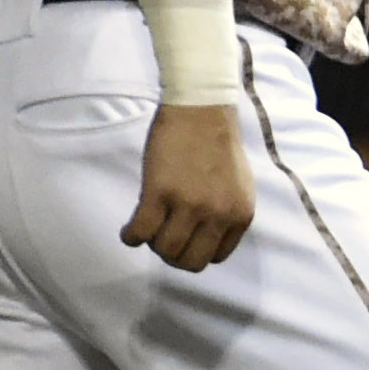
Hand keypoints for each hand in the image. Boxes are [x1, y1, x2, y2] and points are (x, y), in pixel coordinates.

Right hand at [124, 103, 251, 269]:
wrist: (201, 108)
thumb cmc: (218, 143)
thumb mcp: (239, 185)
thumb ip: (228, 213)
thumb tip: (208, 237)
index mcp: (239, 214)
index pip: (216, 257)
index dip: (196, 250)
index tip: (185, 238)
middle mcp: (217, 214)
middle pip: (190, 261)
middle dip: (174, 255)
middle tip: (163, 237)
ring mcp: (188, 204)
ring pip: (165, 249)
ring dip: (153, 244)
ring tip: (148, 228)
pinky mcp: (160, 192)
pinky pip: (141, 232)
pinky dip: (131, 236)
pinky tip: (129, 230)